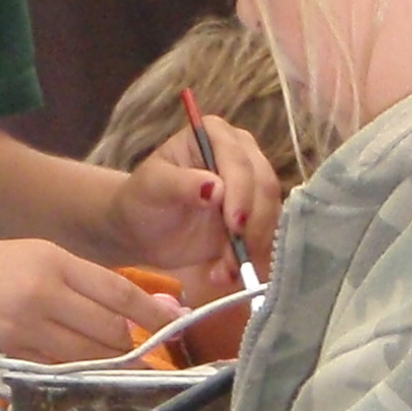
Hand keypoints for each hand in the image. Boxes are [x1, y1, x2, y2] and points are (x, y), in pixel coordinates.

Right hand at [0, 233, 175, 365]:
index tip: (174, 324)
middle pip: (109, 331)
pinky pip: (52, 372)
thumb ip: (67, 281)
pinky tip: (70, 377)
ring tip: (108, 373)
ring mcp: (26, 325)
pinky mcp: (5, 353)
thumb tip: (114, 308)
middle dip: (127, 348)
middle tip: (137, 359)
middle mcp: (46, 290)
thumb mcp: (23, 257)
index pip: (118, 291)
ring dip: (101, 368)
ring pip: (85, 357)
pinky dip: (66, 376)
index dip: (151, 314)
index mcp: (53, 259)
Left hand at [106, 123, 281, 284]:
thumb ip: (181, 184)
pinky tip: (222, 275)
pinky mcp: (254, 219)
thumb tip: (216, 188)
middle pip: (265, 187)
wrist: (142, 230)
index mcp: (215, 135)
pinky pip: (263, 239)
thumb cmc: (142, 198)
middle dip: (254, 224)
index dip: (242, 192)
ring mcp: (251, 188)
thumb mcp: (153, 187)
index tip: (234, 223)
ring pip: (270, 216)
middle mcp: (241, 155)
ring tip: (222, 272)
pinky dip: (247, 261)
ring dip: (251, 248)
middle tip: (235, 255)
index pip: (240, 160)